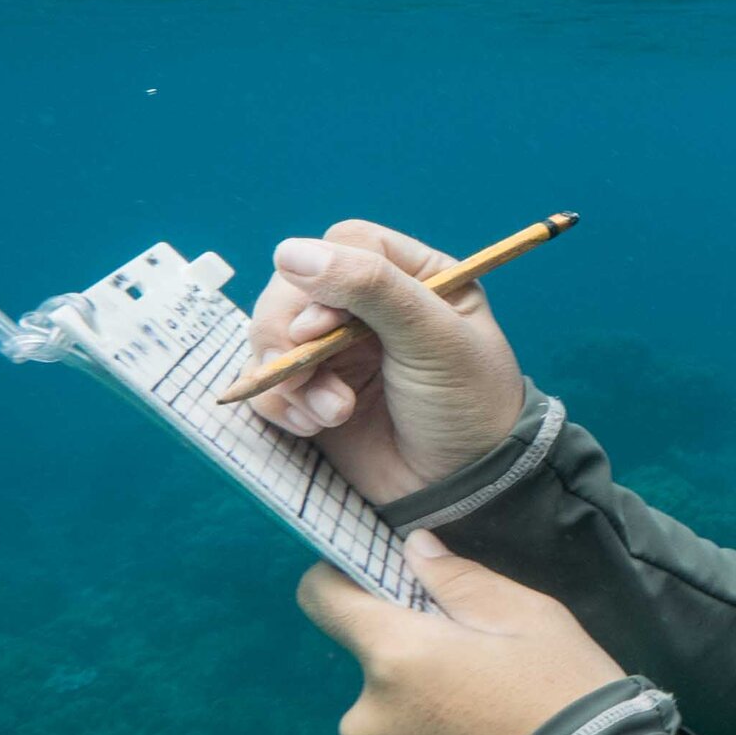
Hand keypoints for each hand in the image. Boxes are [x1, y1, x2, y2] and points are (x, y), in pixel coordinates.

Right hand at [244, 218, 527, 503]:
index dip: (323, 277)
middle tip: (304, 372)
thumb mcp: (433, 337)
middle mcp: (369, 306)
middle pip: (294, 285)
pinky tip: (316, 426)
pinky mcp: (313, 391)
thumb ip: (372, 287)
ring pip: (272, 332)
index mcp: (414, 276)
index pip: (346, 244)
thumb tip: (289, 251)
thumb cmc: (467, 404)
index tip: (321, 327)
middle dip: (288, 331)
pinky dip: (280, 403)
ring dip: (289, 374)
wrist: (465, 490)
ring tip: (332, 412)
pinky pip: (268, 380)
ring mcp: (337, 349)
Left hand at [299, 534, 624, 734]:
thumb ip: (460, 580)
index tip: (373, 588)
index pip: (322, 598)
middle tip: (473, 682)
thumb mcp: (530, 617)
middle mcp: (366, 718)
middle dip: (407, 669)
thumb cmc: (565, 697)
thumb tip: (414, 550)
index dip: (340, 583)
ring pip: (380, 728)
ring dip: (412, 724)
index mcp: (396, 655)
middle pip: (369, 672)